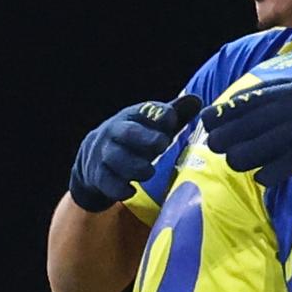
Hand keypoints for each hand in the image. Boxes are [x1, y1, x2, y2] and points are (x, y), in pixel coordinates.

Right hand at [68, 93, 203, 212]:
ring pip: (115, 158)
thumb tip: (197, 100)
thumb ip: (175, 114)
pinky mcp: (98, 175)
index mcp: (131, 116)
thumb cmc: (134, 139)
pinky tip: (131, 190)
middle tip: (163, 144)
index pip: (146, 111)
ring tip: (149, 171)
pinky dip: (119, 188)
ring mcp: (104, 153)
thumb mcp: (152, 125)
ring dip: (134, 165)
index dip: (160, 115)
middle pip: (127, 132)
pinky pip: (106, 181)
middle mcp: (115, 132)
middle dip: (145, 138)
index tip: (172, 120)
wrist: (94, 157)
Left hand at [203, 79, 291, 186]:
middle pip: (242, 129)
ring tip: (239, 164)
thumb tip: (238, 99)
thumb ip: (271, 91)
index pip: (241, 104)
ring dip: (242, 159)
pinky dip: (269, 173)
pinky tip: (263, 178)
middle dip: (224, 140)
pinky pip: (282, 166)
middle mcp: (286, 111)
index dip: (219, 115)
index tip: (206, 123)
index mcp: (282, 94)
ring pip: (256, 149)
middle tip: (217, 148)